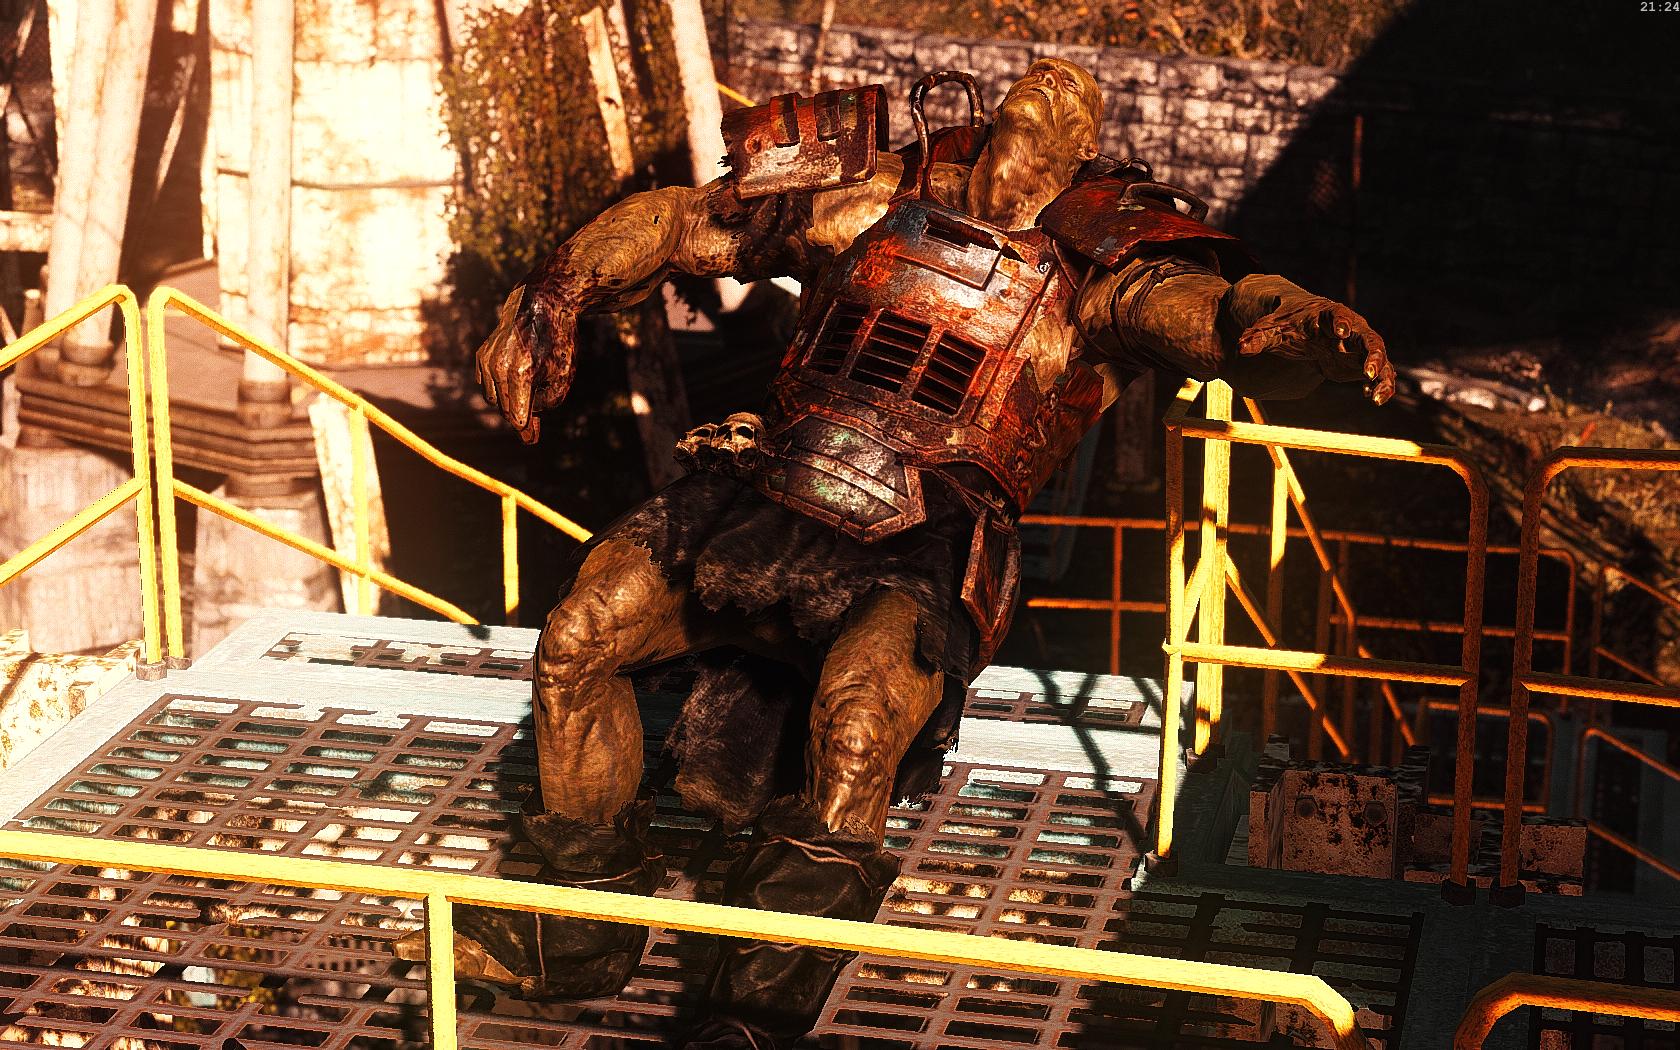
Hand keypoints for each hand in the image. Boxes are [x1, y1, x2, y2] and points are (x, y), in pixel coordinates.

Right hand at [474, 284, 577, 443]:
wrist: (542, 304)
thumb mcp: (564, 375)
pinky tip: (513, 384)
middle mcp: (499, 367)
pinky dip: (499, 388)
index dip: (526, 430)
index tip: (532, 440)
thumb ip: (549, 402)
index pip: (517, 415)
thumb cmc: (557, 341)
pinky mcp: (482, 355)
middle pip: (505, 409)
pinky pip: (487, 383)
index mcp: (521, 373)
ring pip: (494, 398)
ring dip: (509, 403)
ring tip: (528, 399)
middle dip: (519, 419)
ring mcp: (487, 360)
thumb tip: (527, 418)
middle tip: (534, 429)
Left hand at [1236, 297, 1394, 404]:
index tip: (1340, 332)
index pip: (1338, 316)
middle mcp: (1352, 329)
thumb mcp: (1271, 330)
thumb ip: (1258, 338)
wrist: (1302, 331)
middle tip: (1370, 370)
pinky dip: (1378, 386)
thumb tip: (1241, 347)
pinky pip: (1377, 375)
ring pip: (1379, 359)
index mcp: (1329, 316)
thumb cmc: (1288, 326)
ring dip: (1382, 376)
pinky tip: (1374, 399)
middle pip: (1369, 338)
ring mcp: (1359, 347)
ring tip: (1378, 396)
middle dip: (1372, 353)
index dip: (1340, 323)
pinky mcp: (1360, 364)